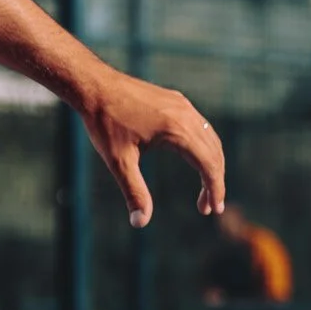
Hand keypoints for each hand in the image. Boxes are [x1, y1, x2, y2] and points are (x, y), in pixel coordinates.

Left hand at [81, 72, 224, 228]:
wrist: (94, 87)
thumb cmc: (105, 123)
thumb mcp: (118, 162)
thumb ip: (134, 192)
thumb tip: (140, 223)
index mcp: (177, 130)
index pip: (208, 164)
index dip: (215, 189)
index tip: (213, 210)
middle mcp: (187, 115)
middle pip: (214, 153)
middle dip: (215, 182)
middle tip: (207, 208)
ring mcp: (183, 106)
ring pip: (210, 139)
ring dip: (211, 165)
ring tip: (204, 191)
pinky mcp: (177, 102)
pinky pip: (201, 127)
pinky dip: (205, 148)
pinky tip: (195, 162)